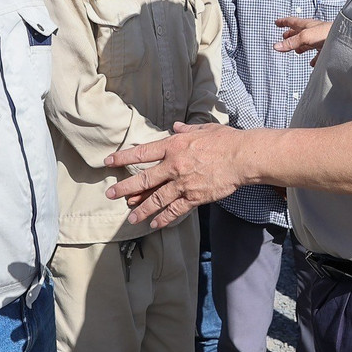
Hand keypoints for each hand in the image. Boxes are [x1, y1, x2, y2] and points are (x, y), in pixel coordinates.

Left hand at [105, 123, 246, 228]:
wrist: (242, 157)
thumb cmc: (225, 140)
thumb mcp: (203, 129)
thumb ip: (186, 130)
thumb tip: (176, 127)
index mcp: (174, 146)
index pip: (142, 153)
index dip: (123, 157)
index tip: (109, 161)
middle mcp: (174, 165)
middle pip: (144, 179)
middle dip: (125, 188)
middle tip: (110, 194)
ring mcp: (183, 183)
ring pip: (157, 199)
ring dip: (142, 209)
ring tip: (131, 218)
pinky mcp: (195, 197)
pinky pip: (175, 210)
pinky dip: (164, 218)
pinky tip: (155, 224)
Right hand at [274, 16, 330, 63]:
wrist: (346, 39)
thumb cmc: (328, 33)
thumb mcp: (305, 37)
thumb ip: (291, 42)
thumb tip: (276, 46)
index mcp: (306, 25)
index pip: (292, 22)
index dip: (283, 22)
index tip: (277, 22)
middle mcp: (313, 31)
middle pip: (299, 32)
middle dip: (290, 34)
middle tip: (283, 36)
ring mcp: (321, 40)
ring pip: (308, 43)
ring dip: (301, 46)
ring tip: (296, 51)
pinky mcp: (327, 48)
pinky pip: (318, 54)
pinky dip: (313, 58)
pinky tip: (312, 63)